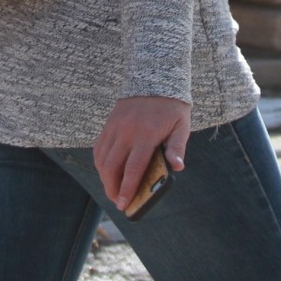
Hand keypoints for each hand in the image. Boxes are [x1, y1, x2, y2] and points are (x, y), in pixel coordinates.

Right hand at [93, 95, 190, 212]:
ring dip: (104, 178)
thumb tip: (177, 167)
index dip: (128, 188)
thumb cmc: (172, 106)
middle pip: (112, 167)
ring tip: (112, 189)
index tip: (124, 204)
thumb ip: (177, 147)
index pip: (133, 168)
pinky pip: (99, 147)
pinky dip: (100, 162)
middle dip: (112, 188)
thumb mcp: (181, 125)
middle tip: (117, 201)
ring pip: (102, 159)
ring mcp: (115, 127)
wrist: (155, 76)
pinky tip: (106, 171)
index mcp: (146, 134)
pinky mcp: (109, 123)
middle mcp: (127, 132)